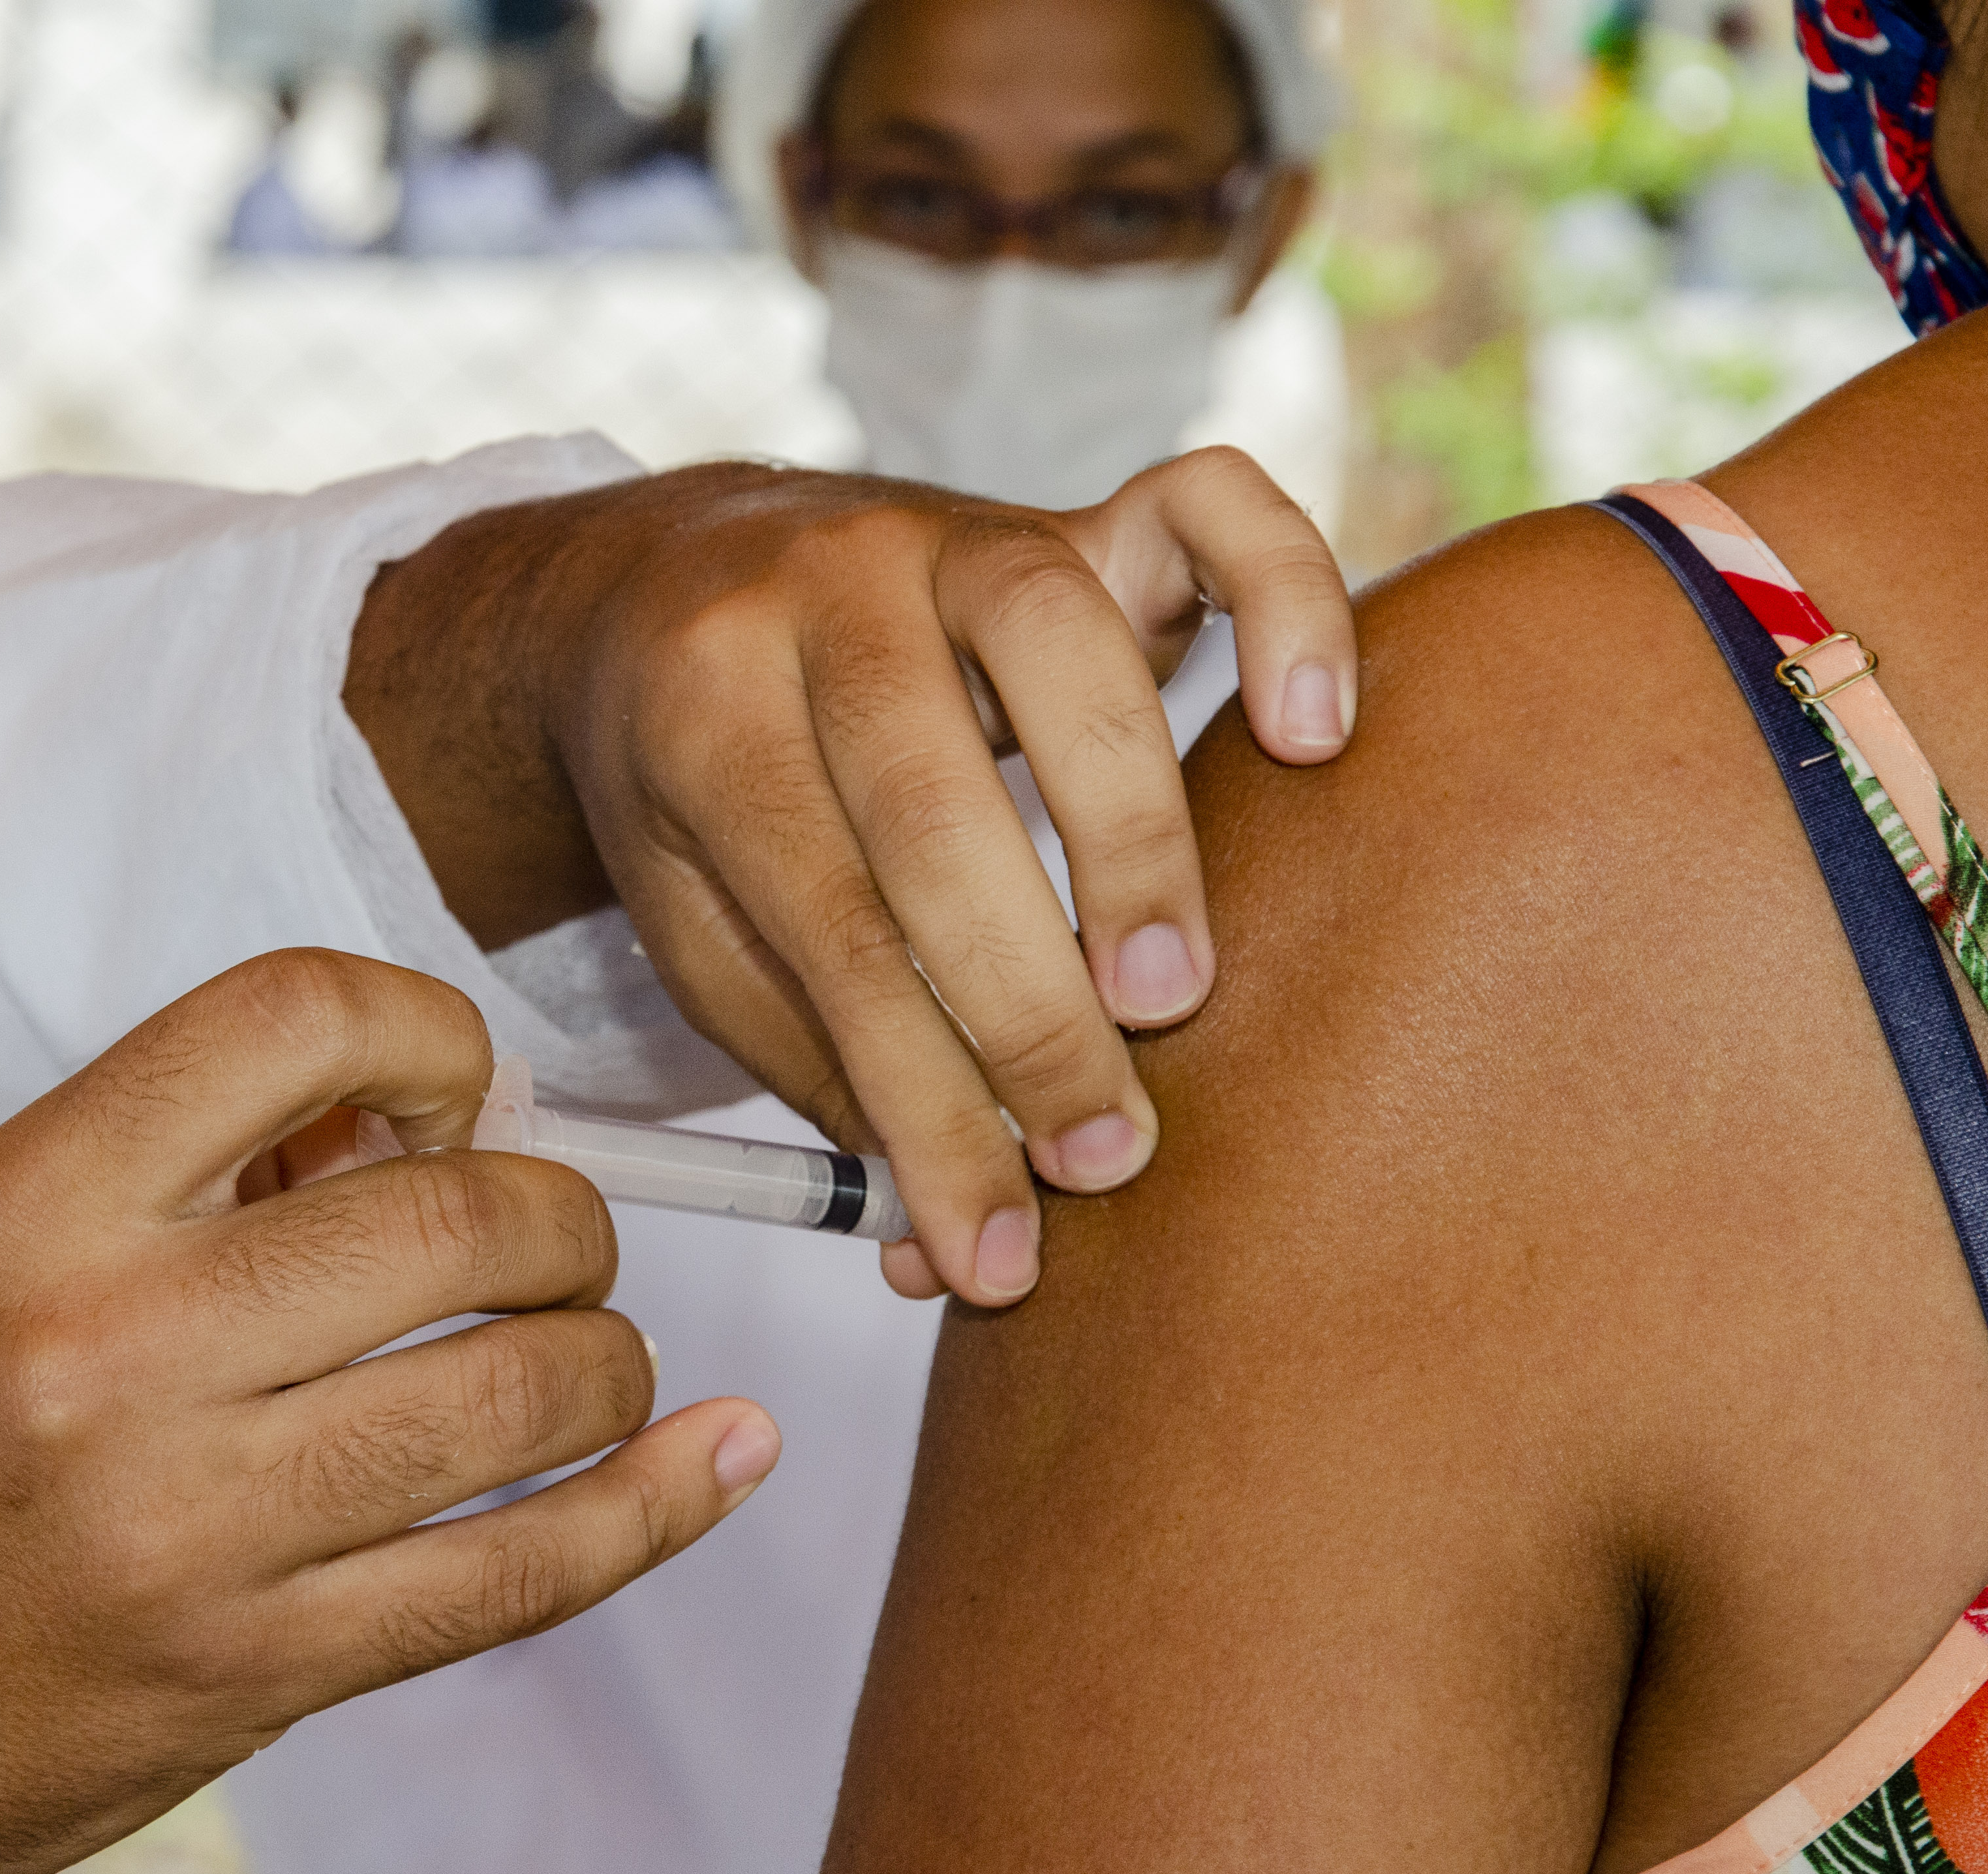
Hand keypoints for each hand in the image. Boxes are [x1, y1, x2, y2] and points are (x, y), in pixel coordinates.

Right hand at [0, 951, 776, 1873]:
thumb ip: (166, 1176)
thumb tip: (407, 1123)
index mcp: (26, 1212)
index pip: (294, 1018)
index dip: (429, 1031)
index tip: (453, 1093)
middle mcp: (115, 1353)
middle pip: (457, 1215)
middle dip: (558, 1212)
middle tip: (546, 1242)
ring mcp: (195, 1529)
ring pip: (519, 1392)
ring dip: (607, 1354)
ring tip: (584, 1357)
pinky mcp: (253, 1674)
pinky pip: (514, 1577)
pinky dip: (651, 1509)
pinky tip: (723, 1459)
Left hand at [348, 450, 1354, 1306]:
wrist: (673, 578)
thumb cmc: (714, 795)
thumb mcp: (708, 926)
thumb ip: (826, 1066)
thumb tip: (949, 1246)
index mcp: (701, 710)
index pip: (831, 935)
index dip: (924, 1112)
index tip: (996, 1251)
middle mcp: (822, 595)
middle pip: (930, 803)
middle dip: (1027, 1008)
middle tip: (1102, 1147)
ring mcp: (954, 535)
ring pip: (1060, 645)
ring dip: (1131, 842)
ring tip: (1171, 996)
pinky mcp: (1074, 516)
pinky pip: (1207, 509)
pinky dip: (1289, 604)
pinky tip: (1315, 735)